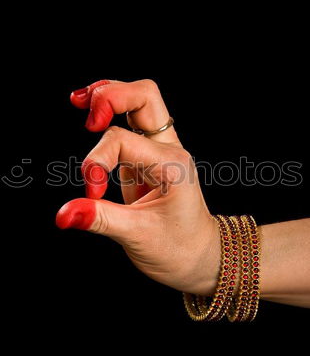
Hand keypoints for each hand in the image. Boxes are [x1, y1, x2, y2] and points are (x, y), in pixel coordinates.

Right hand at [56, 79, 219, 294]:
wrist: (200, 259)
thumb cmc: (178, 249)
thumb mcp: (137, 236)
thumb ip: (100, 219)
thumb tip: (63, 215)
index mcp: (171, 163)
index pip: (121, 140)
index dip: (97, 162)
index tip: (92, 194)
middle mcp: (167, 150)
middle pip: (145, 96)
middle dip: (111, 96)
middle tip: (87, 118)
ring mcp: (158, 151)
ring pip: (139, 101)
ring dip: (110, 96)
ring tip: (80, 101)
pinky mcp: (146, 158)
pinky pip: (129, 123)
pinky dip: (110, 114)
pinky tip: (90, 116)